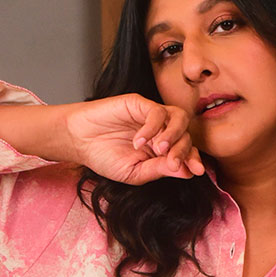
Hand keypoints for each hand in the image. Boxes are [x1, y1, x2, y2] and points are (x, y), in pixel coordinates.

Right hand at [65, 94, 206, 184]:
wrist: (79, 141)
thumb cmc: (104, 157)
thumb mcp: (134, 173)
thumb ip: (159, 170)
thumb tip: (187, 171)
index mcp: (162, 150)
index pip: (187, 151)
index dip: (194, 160)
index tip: (196, 171)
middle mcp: (161, 131)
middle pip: (187, 135)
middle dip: (184, 151)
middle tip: (173, 164)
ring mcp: (151, 117)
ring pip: (179, 118)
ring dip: (174, 135)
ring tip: (160, 149)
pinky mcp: (139, 104)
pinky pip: (157, 111)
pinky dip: (152, 127)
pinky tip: (138, 141)